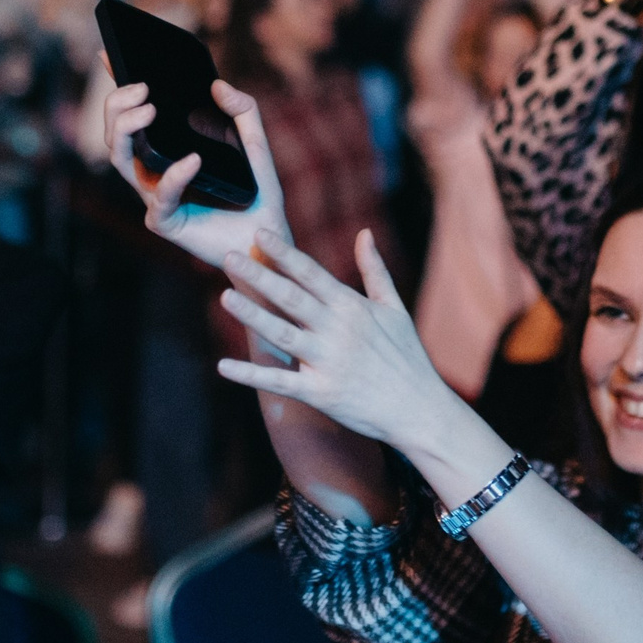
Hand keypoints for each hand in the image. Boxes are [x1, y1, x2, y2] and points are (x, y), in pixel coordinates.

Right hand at [104, 78, 294, 273]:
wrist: (267, 239)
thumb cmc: (256, 195)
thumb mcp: (255, 144)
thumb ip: (244, 111)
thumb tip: (219, 85)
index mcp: (166, 150)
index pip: (131, 115)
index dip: (115, 85)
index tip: (108, 56)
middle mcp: (153, 171)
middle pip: (115, 135)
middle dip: (117, 105)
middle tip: (142, 87)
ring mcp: (156, 196)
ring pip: (120, 160)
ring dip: (127, 130)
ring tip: (149, 108)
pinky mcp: (167, 222)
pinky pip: (160, 198)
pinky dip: (174, 177)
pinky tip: (192, 160)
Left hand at [213, 229, 457, 451]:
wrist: (418, 409)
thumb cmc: (407, 356)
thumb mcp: (394, 308)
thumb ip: (374, 270)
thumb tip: (364, 233)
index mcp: (352, 307)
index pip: (312, 273)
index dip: (284, 253)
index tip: (259, 233)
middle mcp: (338, 330)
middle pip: (291, 297)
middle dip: (260, 275)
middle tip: (229, 255)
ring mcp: (328, 362)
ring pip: (282, 333)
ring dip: (252, 315)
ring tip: (226, 296)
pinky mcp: (320, 393)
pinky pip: (280, 382)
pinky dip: (251, 375)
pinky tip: (224, 366)